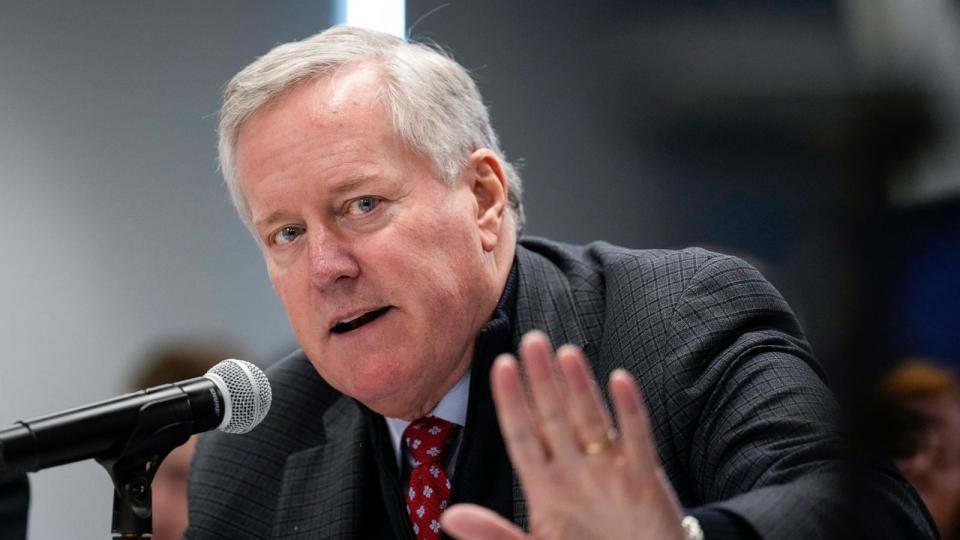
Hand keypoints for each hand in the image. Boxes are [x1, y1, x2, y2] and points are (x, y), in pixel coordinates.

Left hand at [441, 331, 685, 539]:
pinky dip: (629, 411)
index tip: (500, 366)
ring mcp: (609, 471)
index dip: (511, 401)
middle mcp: (575, 470)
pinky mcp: (644, 480)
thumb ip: (493, 534)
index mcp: (545, 486)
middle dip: (542, 380)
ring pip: (591, 418)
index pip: (523, 434)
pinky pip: (637, 439)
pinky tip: (619, 380)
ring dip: (579, 386)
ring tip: (566, 353)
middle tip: (531, 340)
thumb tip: (449, 516)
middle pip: (554, 416)